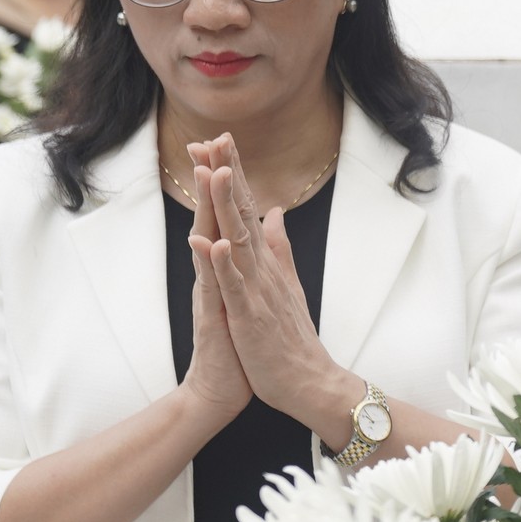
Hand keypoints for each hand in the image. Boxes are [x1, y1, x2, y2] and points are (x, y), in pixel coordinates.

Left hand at [191, 134, 354, 423]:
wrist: (309, 383)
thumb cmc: (292, 338)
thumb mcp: (285, 283)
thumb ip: (279, 246)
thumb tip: (273, 211)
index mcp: (267, 262)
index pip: (249, 209)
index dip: (235, 174)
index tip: (221, 140)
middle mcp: (264, 269)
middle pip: (244, 214)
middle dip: (229, 175)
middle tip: (216, 138)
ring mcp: (258, 292)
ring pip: (238, 241)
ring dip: (226, 207)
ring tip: (213, 173)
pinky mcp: (251, 318)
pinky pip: (233, 288)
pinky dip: (222, 265)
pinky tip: (211, 242)